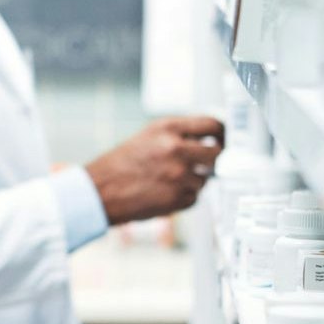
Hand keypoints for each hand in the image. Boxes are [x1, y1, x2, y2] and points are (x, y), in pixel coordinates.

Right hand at [86, 117, 224, 224]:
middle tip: (205, 164)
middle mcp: (176, 149)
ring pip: (205, 179)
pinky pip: (195, 197)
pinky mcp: (177, 198)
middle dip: (213, 160)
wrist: (99, 191)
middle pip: (217, 154)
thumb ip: (177, 134)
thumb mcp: (147, 136)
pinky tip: (165, 193)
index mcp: (168, 129)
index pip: (211, 125)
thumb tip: (207, 139)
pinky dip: (184, 197)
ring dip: (193, 181)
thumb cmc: (120, 164)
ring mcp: (178, 175)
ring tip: (169, 180)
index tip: (223, 139)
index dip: (222, 133)